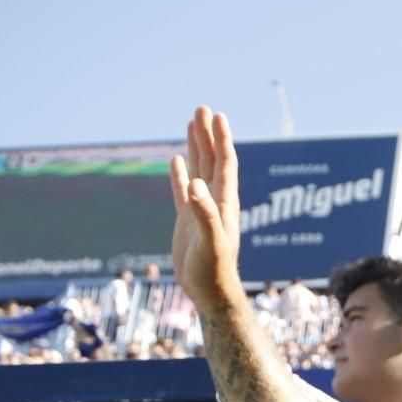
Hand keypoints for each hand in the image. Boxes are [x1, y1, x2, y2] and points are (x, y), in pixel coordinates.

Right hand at [169, 106, 243, 314]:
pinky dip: (179, 174)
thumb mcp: (210, 242)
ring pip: (198, 170)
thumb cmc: (213, 272)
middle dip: (207, 134)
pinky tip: (177, 160)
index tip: (217, 115)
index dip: (221, 139)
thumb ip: (204, 213)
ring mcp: (201, 210)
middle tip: (201, 108)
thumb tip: (194, 183)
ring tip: (191, 123)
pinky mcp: (188, 222)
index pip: (225, 164)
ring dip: (196, 147)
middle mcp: (215, 203)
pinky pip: (183, 191)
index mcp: (224, 204)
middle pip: (212, 160)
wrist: (210, 294)